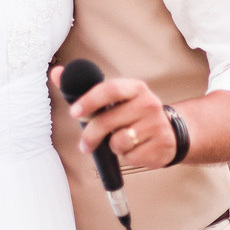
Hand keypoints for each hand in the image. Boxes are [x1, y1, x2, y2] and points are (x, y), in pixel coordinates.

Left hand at [49, 66, 176, 169]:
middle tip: (84, 145)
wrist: (173, 133)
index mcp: (136, 88)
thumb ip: (84, 87)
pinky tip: (134, 149)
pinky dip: (127, 157)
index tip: (73, 113)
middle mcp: (148, 103)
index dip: (89, 101)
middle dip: (91, 135)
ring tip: (120, 141)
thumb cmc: (134, 114)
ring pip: (119, 142)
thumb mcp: (116, 98)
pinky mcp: (161, 146)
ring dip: (113, 146)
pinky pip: (131, 157)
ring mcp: (157, 125)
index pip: (110, 89)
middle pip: (108, 121)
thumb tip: (56, 72)